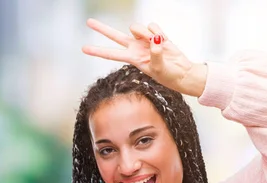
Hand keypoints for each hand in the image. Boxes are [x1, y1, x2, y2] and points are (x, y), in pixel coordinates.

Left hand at [82, 18, 206, 96]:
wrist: (182, 72)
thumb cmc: (169, 75)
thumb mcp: (160, 68)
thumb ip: (155, 53)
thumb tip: (155, 39)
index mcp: (132, 59)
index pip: (112, 54)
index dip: (98, 51)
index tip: (83, 49)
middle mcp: (135, 48)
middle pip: (115, 36)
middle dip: (102, 28)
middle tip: (89, 22)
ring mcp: (145, 40)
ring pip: (137, 27)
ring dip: (146, 33)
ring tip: (157, 43)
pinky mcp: (156, 35)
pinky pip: (152, 25)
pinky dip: (158, 32)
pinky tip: (164, 40)